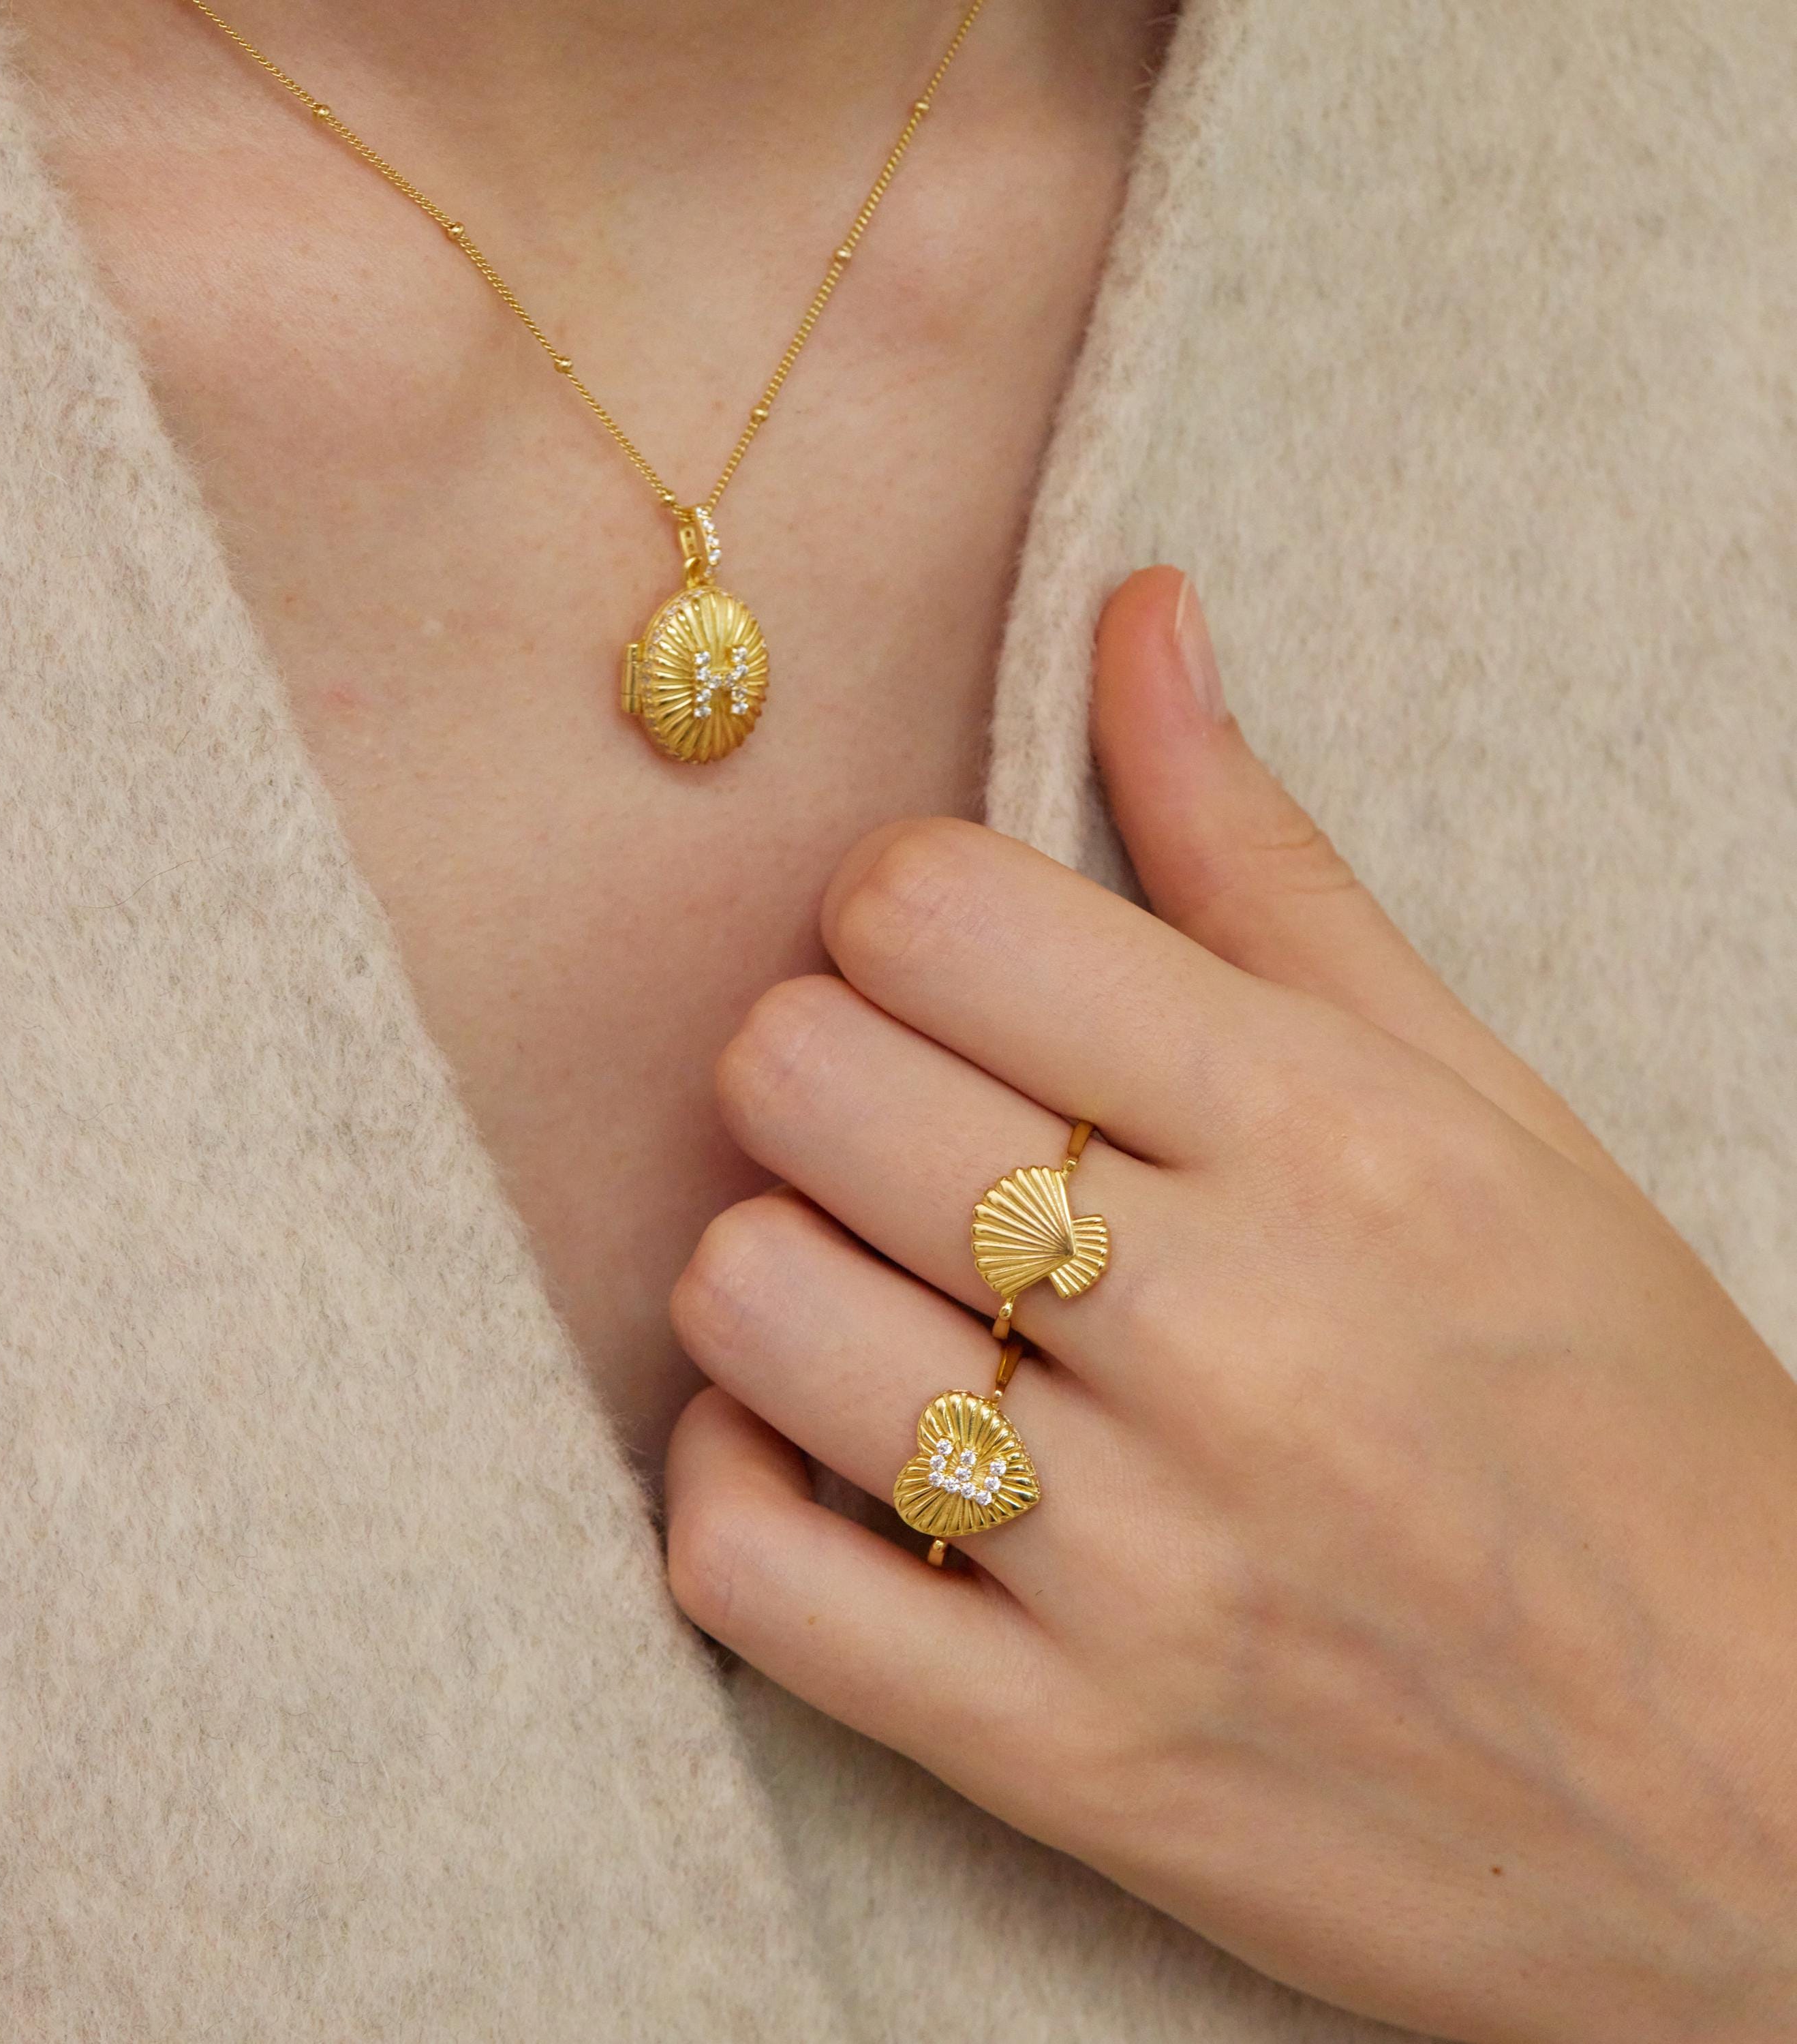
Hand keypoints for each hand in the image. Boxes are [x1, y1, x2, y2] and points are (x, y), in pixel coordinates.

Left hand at [663, 568, 1796, 2043]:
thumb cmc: (1630, 1419)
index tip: (937, 967)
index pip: (931, 911)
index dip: (888, 910)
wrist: (1767, 1807)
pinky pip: (748, 1571)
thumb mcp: (1486, 1111)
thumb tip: (1134, 614)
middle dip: (812, 1067)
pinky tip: (809, 1445)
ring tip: (861, 1285)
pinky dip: (728, 1483)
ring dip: (762, 1265)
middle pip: (802, 1077)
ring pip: (745, 1303)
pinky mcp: (1066, 1753)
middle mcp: (1227, 1337)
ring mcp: (1137, 1563)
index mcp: (1331, 1139)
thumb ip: (1267, 862)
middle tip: (890, 1120)